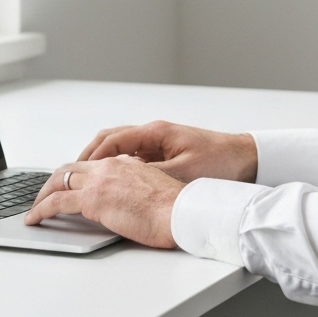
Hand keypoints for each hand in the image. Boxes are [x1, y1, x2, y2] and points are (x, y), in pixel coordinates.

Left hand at [23, 157, 182, 247]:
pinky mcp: (92, 199)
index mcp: (126, 163)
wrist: (180, 211)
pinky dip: (41, 209)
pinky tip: (35, 219)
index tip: (69, 186)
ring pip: (59, 181)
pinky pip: (56, 201)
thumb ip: (136, 189)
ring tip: (35, 209)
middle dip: (54, 182)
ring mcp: (99, 181)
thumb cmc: (174, 208)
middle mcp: (109, 167)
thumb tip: (128, 201)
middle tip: (45, 196)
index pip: (92, 165)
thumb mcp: (153, 191)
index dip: (76, 176)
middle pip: (70, 169)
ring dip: (43, 195)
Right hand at [78, 121, 256, 183]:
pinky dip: (117, 167)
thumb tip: (122, 183)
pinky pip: (133, 158)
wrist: (247, 159)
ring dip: (102, 162)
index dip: (90, 157)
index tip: (74, 171)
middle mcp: (154, 134)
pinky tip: (113, 183)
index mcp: (155, 133)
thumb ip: (151, 176)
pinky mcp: (166, 154)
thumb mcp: (183, 173)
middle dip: (88, 157)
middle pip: (110, 140)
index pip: (111, 140)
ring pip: (120, 148)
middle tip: (70, 176)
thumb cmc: (221, 162)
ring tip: (86, 180)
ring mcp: (159, 143)